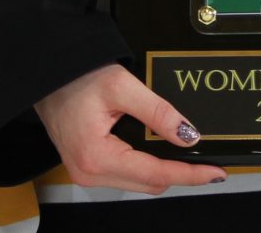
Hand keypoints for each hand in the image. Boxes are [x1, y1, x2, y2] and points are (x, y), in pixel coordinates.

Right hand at [35, 63, 225, 194]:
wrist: (45, 75)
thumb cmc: (76, 77)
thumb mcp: (122, 87)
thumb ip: (158, 112)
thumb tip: (189, 135)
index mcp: (97, 157)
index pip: (156, 174)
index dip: (190, 174)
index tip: (215, 172)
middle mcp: (90, 173)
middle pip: (149, 184)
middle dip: (181, 175)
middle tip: (208, 164)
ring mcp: (86, 174)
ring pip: (139, 184)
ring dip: (164, 173)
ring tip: (189, 159)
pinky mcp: (86, 168)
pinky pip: (125, 176)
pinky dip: (146, 168)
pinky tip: (161, 155)